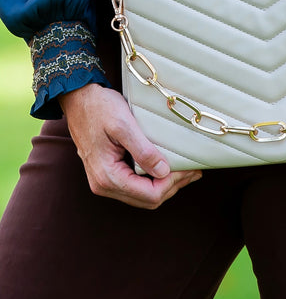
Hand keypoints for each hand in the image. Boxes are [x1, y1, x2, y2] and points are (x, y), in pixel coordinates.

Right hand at [59, 83, 201, 208]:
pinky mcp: (109, 173)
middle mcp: (104, 185)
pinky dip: (154, 179)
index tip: (188, 167)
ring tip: (186, 169)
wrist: (78, 98)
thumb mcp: (123, 125)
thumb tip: (163, 172)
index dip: (172, 183)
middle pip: (147, 199)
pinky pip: (136, 184)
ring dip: (165, 184)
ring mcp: (105, 181)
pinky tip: (168, 167)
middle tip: (193, 170)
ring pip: (143, 195)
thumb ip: (143, 150)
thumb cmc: (99, 107)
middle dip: (172, 186)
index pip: (149, 194)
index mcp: (107, 177)